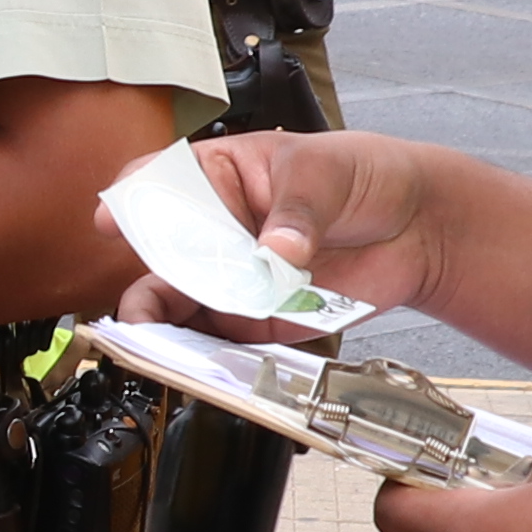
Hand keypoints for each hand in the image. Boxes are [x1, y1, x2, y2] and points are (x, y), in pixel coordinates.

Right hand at [102, 129, 459, 335]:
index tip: (114, 221)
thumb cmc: (363, 177)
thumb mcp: (326, 174)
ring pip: (177, 301)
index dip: (131, 200)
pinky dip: (201, 351)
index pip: (161, 181)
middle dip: (149, 275)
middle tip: (147, 296)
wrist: (416, 228)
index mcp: (219, 174)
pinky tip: (192, 356)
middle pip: (161, 252)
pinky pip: (217, 338)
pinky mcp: (253, 318)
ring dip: (161, 320)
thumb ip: (298, 213)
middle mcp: (215, 228)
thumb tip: (278, 251)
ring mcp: (231, 276)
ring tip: (154, 335)